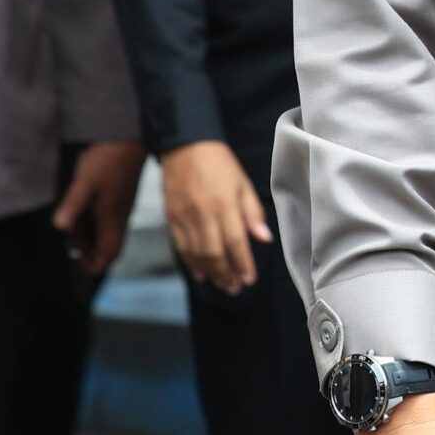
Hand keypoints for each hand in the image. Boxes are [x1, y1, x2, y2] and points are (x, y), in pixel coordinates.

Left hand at [52, 140, 143, 275]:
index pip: (109, 255)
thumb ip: (73, 205)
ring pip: (106, 233)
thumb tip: (60, 228)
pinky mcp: (118, 195)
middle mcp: (119, 216)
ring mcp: (120, 206)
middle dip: (88, 253)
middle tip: (68, 248)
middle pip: (107, 247)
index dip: (94, 265)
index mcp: (113, 218)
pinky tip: (78, 213)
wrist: (131, 135)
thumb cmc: (109, 158)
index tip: (76, 268)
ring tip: (69, 232)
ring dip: (88, 238)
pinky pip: (105, 219)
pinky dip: (91, 224)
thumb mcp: (86, 182)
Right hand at [161, 139, 271, 293]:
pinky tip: (201, 273)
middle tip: (236, 288)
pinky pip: (181, 247)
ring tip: (223, 285)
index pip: (235, 241)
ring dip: (210, 273)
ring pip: (196, 254)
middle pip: (214, 253)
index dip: (243, 263)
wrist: (184, 146)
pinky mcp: (171, 218)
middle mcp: (202, 214)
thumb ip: (252, 211)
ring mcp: (184, 218)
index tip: (250, 279)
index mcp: (224, 204)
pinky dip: (191, 263)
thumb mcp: (243, 182)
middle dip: (226, 274)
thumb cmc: (219, 163)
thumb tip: (264, 238)